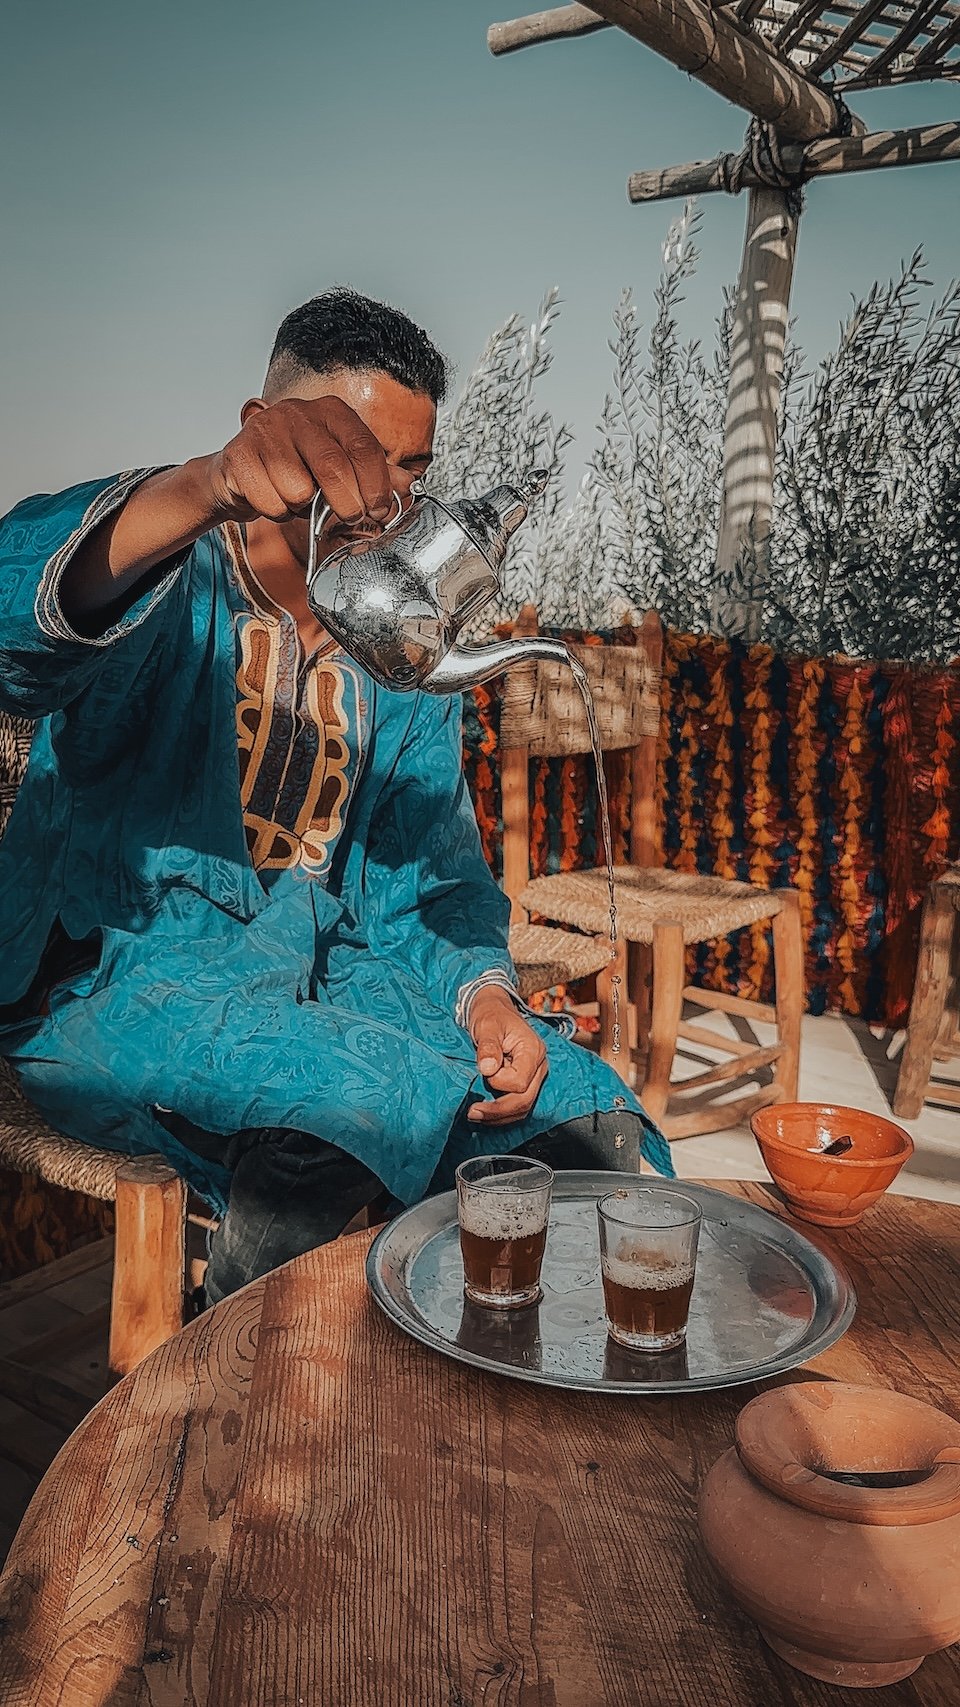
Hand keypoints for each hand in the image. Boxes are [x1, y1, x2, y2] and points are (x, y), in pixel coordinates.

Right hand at [206, 396, 393, 528]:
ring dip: (302, 508)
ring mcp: (265, 431)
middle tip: (350, 515)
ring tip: (296, 497)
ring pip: (298, 490)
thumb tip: (406, 486)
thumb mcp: (340, 464)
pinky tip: (272, 497)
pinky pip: (270, 502)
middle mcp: (298, 414)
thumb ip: (373, 473)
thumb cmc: (297, 466)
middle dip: (347, 502)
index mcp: (330, 411)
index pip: (363, 446)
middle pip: (333, 467)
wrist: (242, 470)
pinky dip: (276, 512)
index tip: (380, 509)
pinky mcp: (239, 456)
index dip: (376, 484)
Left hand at [467, 988, 547, 1125]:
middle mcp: (538, 1066)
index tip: (483, 1071)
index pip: (520, 1081)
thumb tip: (487, 1069)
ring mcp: (534, 1076)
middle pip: (524, 1100)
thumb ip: (488, 1046)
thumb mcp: (486, 1025)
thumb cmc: (491, 1014)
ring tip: (474, 1115)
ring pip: (522, 1107)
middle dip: (497, 1110)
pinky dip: (501, 1113)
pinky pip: (517, 1104)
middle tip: (472, 1112)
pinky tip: (484, 1113)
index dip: (499, 1082)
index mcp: (533, 1050)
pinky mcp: (525, 1082)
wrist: (493, 1010)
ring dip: (498, 1116)